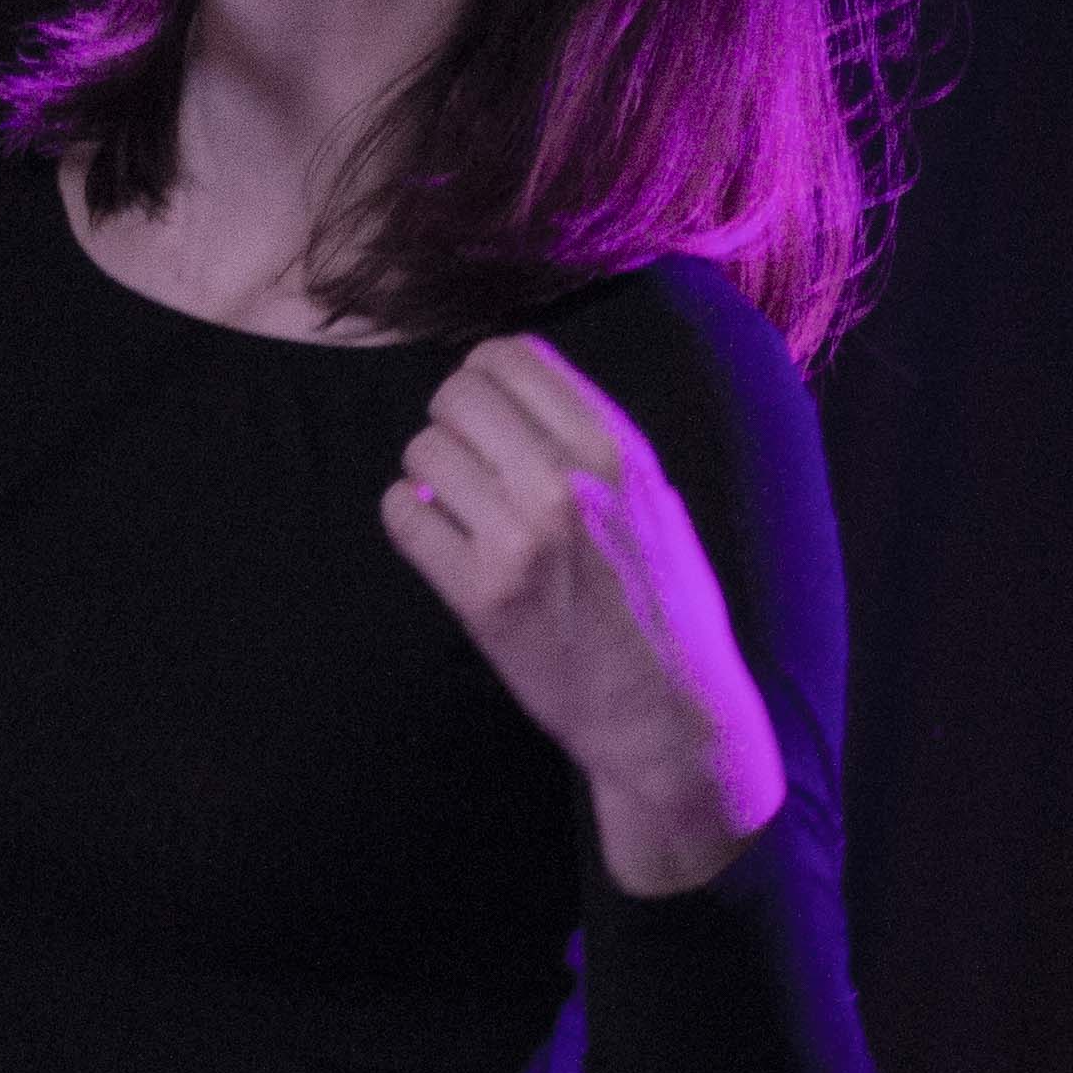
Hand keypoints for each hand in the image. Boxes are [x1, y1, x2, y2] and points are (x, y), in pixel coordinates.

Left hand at [379, 334, 784, 896]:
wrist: (668, 715)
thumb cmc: (668, 608)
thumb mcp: (657, 501)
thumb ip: (593, 443)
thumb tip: (514, 394)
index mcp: (615, 450)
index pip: (511, 356)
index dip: (484, 375)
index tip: (488, 410)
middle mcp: (565, 483)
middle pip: (456, 394)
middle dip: (452, 421)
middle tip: (469, 460)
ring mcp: (518, 539)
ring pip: (424, 450)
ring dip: (431, 471)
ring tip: (457, 503)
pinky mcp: (479, 595)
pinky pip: (404, 515)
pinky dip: (411, 517)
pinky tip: (439, 536)